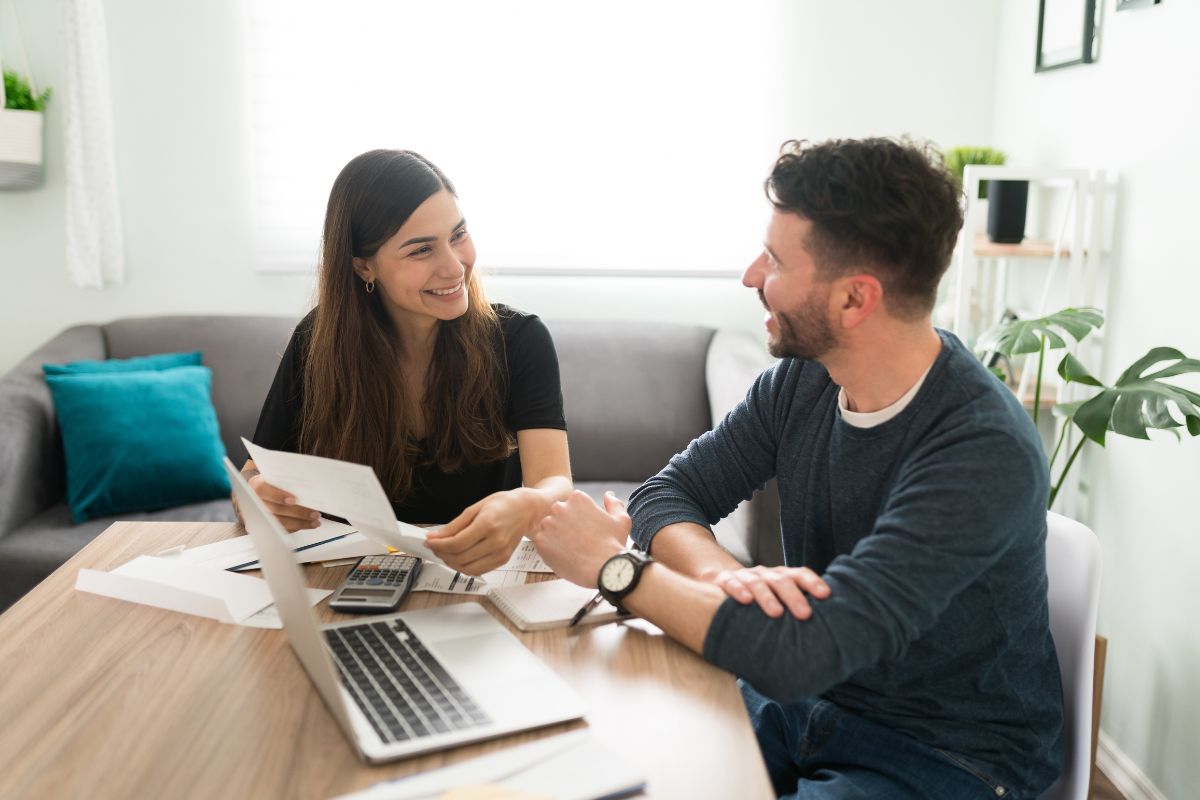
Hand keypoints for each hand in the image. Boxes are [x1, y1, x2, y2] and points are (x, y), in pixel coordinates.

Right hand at [244, 468, 320, 532]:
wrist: (261, 491)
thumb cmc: (272, 482)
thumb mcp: (276, 476)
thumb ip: (286, 480)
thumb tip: (306, 487)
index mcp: (257, 486)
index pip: (264, 491)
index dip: (279, 496)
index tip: (293, 500)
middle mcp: (257, 502)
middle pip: (277, 510)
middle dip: (298, 513)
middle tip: (314, 513)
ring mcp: (261, 515)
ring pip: (280, 522)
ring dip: (300, 523)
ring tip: (315, 522)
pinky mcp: (267, 525)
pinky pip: (282, 529)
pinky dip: (296, 527)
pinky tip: (307, 524)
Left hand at [425, 489, 533, 575]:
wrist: (526, 509)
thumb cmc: (503, 504)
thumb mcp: (475, 507)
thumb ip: (455, 525)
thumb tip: (436, 536)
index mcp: (488, 524)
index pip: (456, 543)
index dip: (438, 545)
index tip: (429, 541)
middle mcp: (496, 541)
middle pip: (460, 557)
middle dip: (442, 553)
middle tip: (434, 546)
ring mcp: (501, 553)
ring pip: (468, 569)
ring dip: (451, 563)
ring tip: (445, 553)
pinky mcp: (503, 560)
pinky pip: (478, 571)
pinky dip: (464, 567)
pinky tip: (459, 558)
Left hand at [532, 490, 628, 587]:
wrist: (604, 569)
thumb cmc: (613, 545)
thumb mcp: (621, 520)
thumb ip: (614, 503)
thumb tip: (608, 495)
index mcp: (577, 498)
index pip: (572, 504)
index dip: (579, 518)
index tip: (586, 529)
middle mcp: (560, 507)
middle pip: (558, 514)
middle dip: (565, 525)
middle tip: (578, 540)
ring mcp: (548, 524)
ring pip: (549, 528)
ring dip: (556, 537)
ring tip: (572, 549)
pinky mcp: (540, 541)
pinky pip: (542, 543)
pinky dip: (550, 549)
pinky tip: (565, 556)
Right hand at [711, 565, 830, 618]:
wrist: (722, 581)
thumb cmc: (759, 596)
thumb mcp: (777, 598)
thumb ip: (795, 607)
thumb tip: (824, 629)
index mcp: (781, 576)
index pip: (800, 574)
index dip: (813, 582)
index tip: (826, 595)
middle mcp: (765, 574)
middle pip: (781, 581)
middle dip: (794, 597)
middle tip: (805, 614)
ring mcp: (745, 577)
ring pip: (758, 583)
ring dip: (768, 597)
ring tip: (776, 613)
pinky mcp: (725, 581)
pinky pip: (732, 584)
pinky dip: (739, 591)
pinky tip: (746, 601)